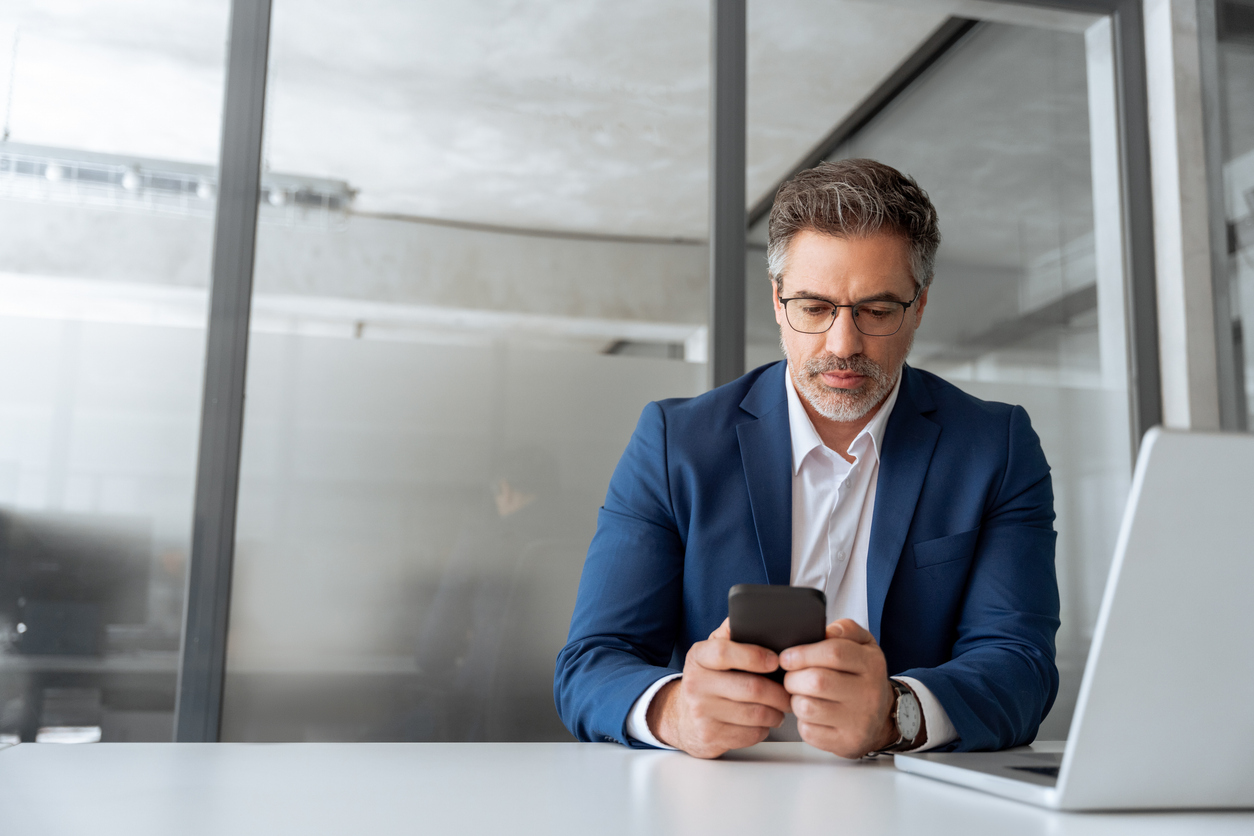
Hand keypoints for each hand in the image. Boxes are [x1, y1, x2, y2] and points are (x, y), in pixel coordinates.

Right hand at [647, 618, 791, 758]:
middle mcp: (696, 684)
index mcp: (698, 657)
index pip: (724, 652)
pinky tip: (763, 721)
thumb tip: (753, 615)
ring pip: (755, 714)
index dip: (754, 656)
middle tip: (791, 690)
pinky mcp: (711, 737)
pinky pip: (751, 734)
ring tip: (781, 706)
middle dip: (779, 692)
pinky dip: (764, 728)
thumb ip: (730, 634)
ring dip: (776, 712)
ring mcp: (701, 713)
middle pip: (750, 688)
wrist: (681, 717)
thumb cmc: (707, 680)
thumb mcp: (711, 652)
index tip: (775, 661)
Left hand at [778, 619, 899, 757]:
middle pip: (817, 681)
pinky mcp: (845, 742)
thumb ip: (845, 630)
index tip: (787, 656)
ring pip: (808, 707)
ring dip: (795, 699)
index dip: (803, 653)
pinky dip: (802, 720)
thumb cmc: (864, 677)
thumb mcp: (863, 645)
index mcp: (871, 664)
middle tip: (791, 676)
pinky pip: (808, 730)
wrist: (883, 718)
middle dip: (793, 677)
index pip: (834, 653)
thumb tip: (827, 631)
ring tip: (802, 694)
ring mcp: (858, 721)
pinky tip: (812, 713)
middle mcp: (868, 694)